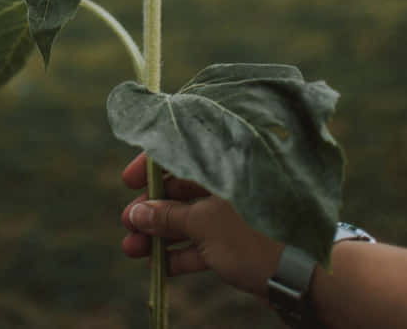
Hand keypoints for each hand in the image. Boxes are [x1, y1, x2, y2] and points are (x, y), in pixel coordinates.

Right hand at [121, 153, 283, 298]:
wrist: (303, 277)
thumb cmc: (253, 237)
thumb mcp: (204, 225)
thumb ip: (168, 217)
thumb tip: (136, 213)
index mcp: (226, 165)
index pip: (182, 153)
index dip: (151, 166)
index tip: (127, 181)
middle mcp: (230, 183)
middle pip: (181, 188)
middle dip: (151, 207)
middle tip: (126, 223)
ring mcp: (234, 213)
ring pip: (189, 218)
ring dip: (160, 233)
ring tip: (131, 249)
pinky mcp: (238, 241)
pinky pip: (203, 241)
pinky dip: (182, 251)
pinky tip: (157, 266)